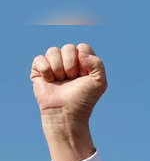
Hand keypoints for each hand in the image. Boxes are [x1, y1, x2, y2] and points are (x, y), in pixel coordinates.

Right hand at [30, 43, 106, 160]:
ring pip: (53, 51)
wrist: (66, 113)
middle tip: (72, 79)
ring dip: (58, 68)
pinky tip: (50, 81)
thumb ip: (97, 64)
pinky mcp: (39, 70)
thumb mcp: (99, 83)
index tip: (83, 75)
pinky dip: (46, 70)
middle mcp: (68, 61)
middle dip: (70, 65)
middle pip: (68, 48)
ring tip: (61, 81)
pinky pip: (39, 59)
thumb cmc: (83, 99)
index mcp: (84, 62)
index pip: (82, 47)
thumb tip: (80, 51)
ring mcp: (54, 65)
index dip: (83, 60)